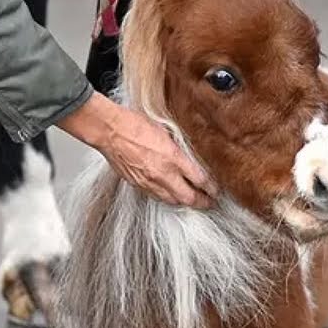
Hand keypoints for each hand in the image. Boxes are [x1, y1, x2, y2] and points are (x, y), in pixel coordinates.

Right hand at [57, 92, 218, 208]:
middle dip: (202, 202)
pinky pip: (156, 196)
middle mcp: (163, 173)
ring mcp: (149, 182)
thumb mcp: (167, 130)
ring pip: (172, 200)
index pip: (200, 180)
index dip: (211, 188)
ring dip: (184, 202)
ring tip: (193, 201)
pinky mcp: (137, 184)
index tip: (216, 190)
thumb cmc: (135, 124)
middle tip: (210, 203)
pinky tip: (171, 195)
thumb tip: (191, 156)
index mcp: (173, 157)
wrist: (110, 130)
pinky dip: (167, 198)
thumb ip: (180, 147)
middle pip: (188, 197)